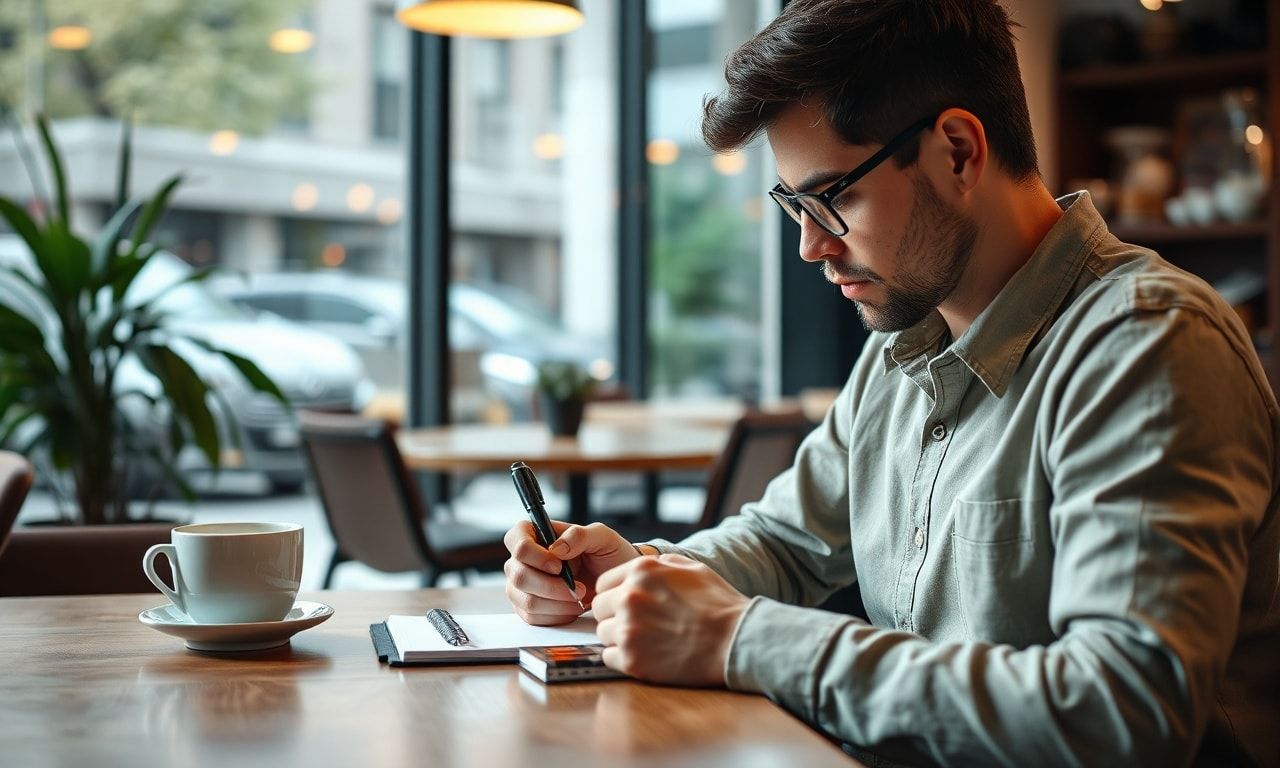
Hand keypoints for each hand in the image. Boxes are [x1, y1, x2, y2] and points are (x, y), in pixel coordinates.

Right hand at [504, 520, 639, 624]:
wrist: (615, 582)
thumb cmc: (608, 554)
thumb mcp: (602, 537)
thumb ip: (579, 535)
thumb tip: (555, 549)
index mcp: (535, 535)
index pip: (516, 542)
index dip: (534, 556)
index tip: (559, 566)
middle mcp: (523, 560)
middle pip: (519, 576)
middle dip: (551, 587)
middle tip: (578, 588)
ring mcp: (523, 586)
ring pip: (526, 600)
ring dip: (557, 603)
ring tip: (579, 598)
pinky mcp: (528, 608)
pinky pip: (533, 617)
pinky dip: (557, 616)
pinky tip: (572, 608)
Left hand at [592, 553, 749, 685]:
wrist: (735, 640)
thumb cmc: (718, 604)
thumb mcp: (692, 567)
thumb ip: (660, 564)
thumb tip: (644, 567)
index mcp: (641, 572)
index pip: (603, 584)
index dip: (614, 595)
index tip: (627, 605)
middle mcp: (629, 598)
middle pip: (599, 609)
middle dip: (613, 615)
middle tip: (637, 624)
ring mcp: (628, 630)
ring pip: (603, 634)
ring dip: (619, 638)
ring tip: (646, 640)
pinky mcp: (632, 660)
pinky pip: (608, 658)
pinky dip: (623, 658)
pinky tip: (645, 655)